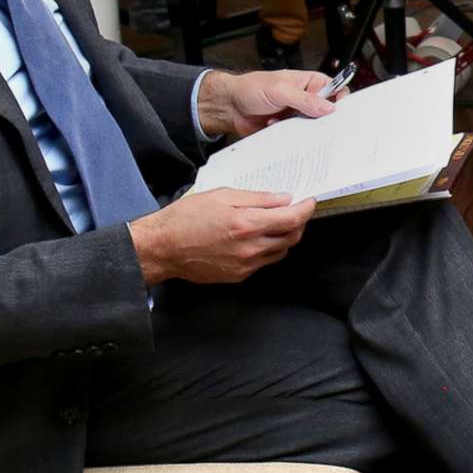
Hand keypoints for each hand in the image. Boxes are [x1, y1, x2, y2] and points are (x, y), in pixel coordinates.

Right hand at [130, 189, 315, 284]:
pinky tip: (256, 239)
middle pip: (292, 237)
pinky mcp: (238, 276)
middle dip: (298, 222)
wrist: (163, 247)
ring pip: (280, 252)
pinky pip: (263, 262)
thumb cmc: (186, 218)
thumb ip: (257, 198)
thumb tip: (283, 199)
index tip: (310, 201)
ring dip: (284, 237)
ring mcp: (245, 265)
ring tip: (275, 224)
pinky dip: (267, 249)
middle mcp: (250, 248)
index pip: (292, 219)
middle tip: (294, 211)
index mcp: (247, 224)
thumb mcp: (221, 195)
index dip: (306, 209)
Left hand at [198, 68, 339, 139]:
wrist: (230, 106)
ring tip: (289, 122)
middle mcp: (306, 99)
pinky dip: (292, 136)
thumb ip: (305, 99)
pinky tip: (278, 128)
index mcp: (309, 83)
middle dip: (323, 119)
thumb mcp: (280, 90)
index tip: (338, 110)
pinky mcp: (289, 129)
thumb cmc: (251, 88)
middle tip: (315, 122)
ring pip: (314, 127)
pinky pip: (299, 137)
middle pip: (327, 112)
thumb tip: (328, 107)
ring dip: (303, 128)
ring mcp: (298, 115)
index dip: (340, 100)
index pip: (335, 89)